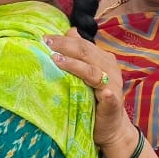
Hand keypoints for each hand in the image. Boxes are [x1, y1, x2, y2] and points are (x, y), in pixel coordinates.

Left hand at [44, 29, 128, 146]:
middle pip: (87, 53)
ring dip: (76, 65)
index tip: (44, 38)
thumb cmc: (94, 98)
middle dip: (65, 47)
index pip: (82, 45)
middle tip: (46, 44)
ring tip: (57, 60)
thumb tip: (70, 31)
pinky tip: (103, 92)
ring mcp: (113, 86)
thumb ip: (80, 53)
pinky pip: (110, 97)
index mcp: (102, 59)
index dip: (64, 40)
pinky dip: (107, 94)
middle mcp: (109, 69)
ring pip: (93, 71)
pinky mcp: (114, 104)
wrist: (110, 127)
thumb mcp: (86, 73)